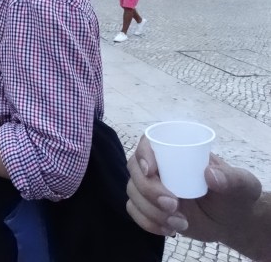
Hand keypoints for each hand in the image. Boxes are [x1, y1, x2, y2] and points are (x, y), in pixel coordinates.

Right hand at [126, 136, 261, 241]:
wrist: (231, 221)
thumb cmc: (235, 195)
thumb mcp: (241, 184)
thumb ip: (231, 179)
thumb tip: (210, 174)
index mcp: (176, 151)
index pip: (148, 143)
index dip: (143, 154)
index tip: (152, 171)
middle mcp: (158, 166)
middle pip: (135, 169)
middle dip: (149, 190)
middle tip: (174, 205)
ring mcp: (150, 186)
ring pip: (132, 192)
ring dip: (150, 210)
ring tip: (181, 223)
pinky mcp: (148, 207)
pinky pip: (133, 211)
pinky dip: (148, 222)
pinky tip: (169, 230)